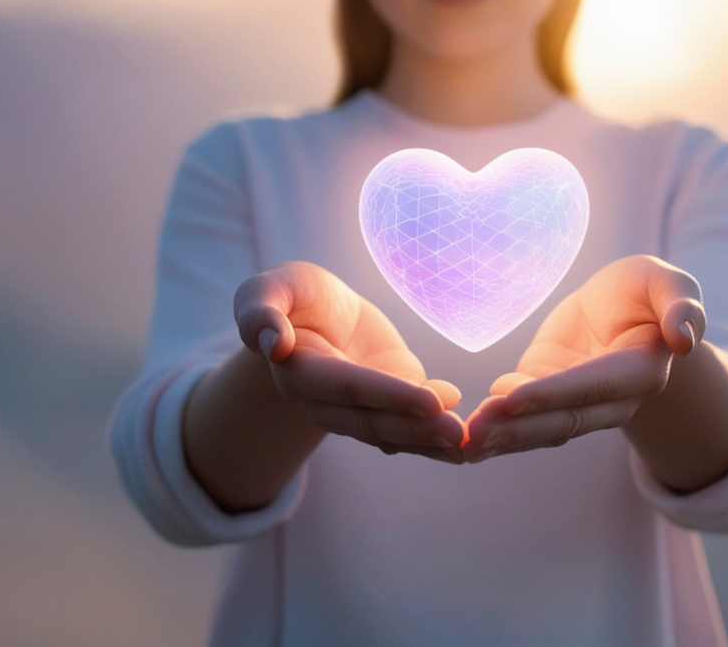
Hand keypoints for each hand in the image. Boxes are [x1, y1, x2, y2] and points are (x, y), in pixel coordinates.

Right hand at [235, 261, 464, 462]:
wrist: (321, 311)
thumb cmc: (296, 295)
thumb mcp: (273, 287)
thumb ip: (260, 311)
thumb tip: (271, 342)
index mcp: (300, 373)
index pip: (348, 387)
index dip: (387, 395)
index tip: (429, 400)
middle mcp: (329, 403)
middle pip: (374, 420)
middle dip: (417, 428)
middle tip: (459, 432)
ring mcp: (360, 410)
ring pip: (394, 431)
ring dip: (430, 439)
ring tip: (467, 441)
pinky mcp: (388, 404)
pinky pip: (409, 426)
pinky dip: (435, 434)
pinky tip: (466, 435)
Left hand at [463, 255, 704, 462]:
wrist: (619, 306)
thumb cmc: (644, 291)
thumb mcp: (665, 282)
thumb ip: (681, 304)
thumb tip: (687, 337)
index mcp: (640, 372)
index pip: (592, 387)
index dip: (553, 394)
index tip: (511, 398)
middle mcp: (610, 401)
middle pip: (562, 420)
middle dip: (518, 429)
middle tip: (475, 432)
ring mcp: (576, 405)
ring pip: (540, 429)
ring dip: (503, 437)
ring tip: (465, 440)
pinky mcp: (546, 397)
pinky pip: (523, 420)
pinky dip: (497, 428)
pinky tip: (467, 433)